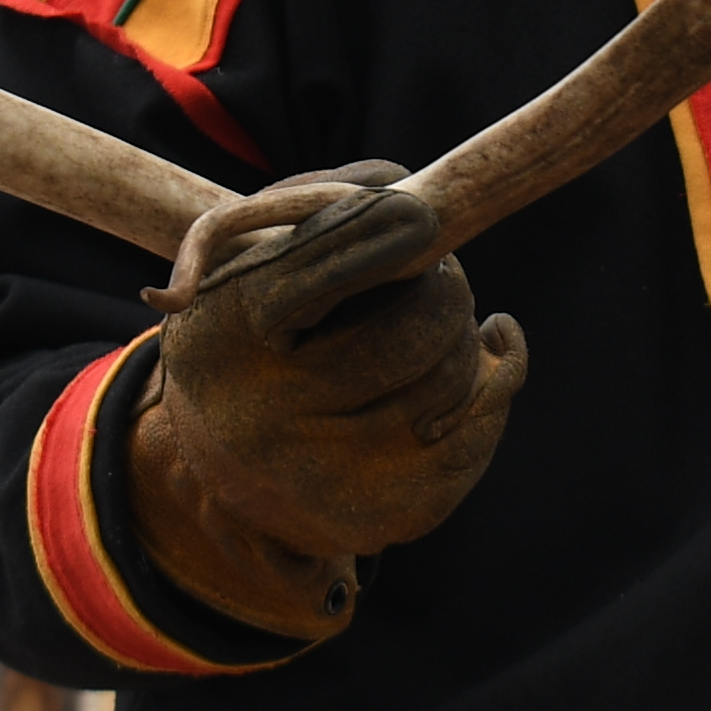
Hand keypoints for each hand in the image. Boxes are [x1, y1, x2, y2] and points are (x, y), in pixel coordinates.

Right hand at [126, 172, 526, 643]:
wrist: (236, 467)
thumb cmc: (256, 330)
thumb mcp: (247, 256)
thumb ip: (314, 202)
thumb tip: (403, 194)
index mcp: (217, 343)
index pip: (314, 274)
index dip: (378, 236)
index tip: (419, 216)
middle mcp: (262, 424)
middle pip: (416, 328)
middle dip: (444, 285)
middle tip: (438, 273)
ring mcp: (329, 481)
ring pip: (457, 375)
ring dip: (464, 332)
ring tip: (430, 325)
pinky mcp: (392, 516)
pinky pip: (481, 428)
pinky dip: (493, 381)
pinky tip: (475, 362)